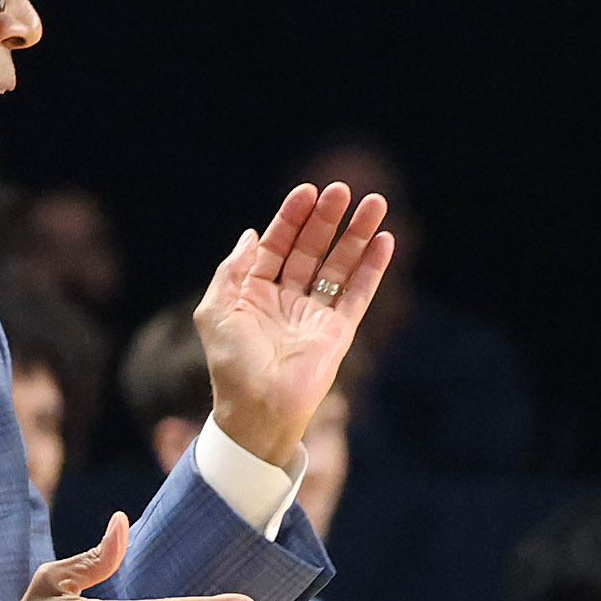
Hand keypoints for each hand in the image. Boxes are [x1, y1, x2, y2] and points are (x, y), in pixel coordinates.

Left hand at [195, 184, 396, 467]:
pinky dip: (372, 268)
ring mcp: (314, 315)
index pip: (276, 245)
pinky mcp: (338, 332)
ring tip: (374, 204)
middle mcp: (286, 300)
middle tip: (341, 190)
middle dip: (326, 219)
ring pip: (339, 266)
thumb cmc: (231, 364)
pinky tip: (384, 240)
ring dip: (357, 235)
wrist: (258, 409)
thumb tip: (249, 234)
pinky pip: (358, 294)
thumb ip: (232, 270)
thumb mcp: (215, 310)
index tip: (306, 192)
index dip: (291, 218)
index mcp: (255, 293)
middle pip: (311, 249)